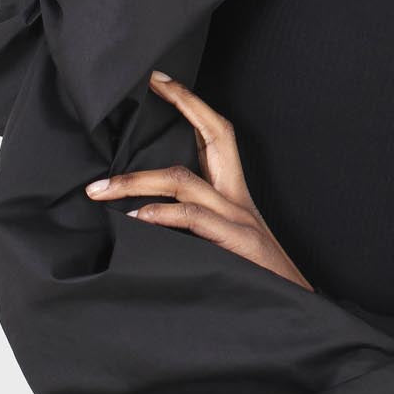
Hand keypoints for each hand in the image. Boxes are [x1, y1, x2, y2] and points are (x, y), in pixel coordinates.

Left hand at [84, 69, 315, 291]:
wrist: (295, 313)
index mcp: (233, 197)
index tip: (159, 79)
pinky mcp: (236, 243)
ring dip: (136, 181)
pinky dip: (162, 215)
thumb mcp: (220, 249)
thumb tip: (138, 220)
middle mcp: (237, 199)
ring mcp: (238, 219)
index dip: (191, 103)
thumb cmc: (253, 284)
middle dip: (182, 104)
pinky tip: (136, 218)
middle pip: (215, 135)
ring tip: (99, 190)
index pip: (216, 135)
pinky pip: (194, 218)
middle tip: (145, 85)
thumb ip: (189, 229)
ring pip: (185, 180)